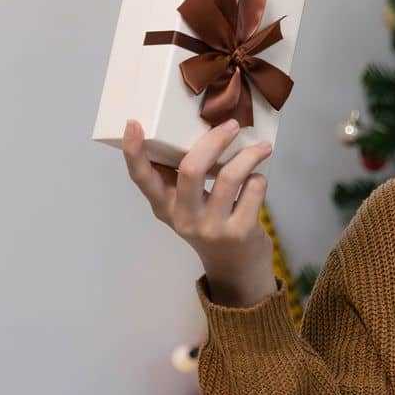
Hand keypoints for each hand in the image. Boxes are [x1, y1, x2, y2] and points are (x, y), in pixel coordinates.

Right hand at [119, 117, 278, 306]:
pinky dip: (259, 177)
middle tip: (231, 124)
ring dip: (249, 155)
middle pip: (191, 169)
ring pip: (230, 176)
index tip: (133, 124)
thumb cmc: (211, 227)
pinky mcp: (240, 232)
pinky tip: (257, 181)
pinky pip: (254, 189)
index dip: (134, 152)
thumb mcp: (188, 207)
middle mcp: (184, 219)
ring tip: (262, 147)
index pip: (142, 179)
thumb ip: (182, 178)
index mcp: (165, 207)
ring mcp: (212, 227)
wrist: (237, 271)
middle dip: (214, 140)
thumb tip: (192, 129)